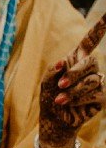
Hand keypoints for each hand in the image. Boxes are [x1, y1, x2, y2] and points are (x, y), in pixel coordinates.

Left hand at [38, 16, 105, 147]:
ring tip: (60, 99)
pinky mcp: (101, 97)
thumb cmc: (50, 97)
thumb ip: (55, 68)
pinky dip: (79, 99)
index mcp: (76, 59)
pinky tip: (69, 104)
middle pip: (90, 61)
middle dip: (75, 73)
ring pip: (91, 80)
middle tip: (61, 84)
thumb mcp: (47, 81)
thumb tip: (64, 62)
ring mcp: (97, 81)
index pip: (90, 40)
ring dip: (73, 90)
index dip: (100, 27)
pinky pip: (95, 94)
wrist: (54, 119)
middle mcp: (90, 68)